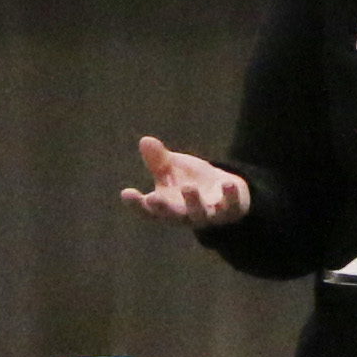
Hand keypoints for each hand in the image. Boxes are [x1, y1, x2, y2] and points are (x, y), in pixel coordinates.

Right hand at [122, 136, 250, 228]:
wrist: (226, 193)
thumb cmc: (191, 181)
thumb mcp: (172, 170)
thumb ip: (159, 160)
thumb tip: (145, 141)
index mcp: (167, 207)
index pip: (148, 210)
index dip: (136, 204)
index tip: (126, 193)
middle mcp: (185, 215)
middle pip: (172, 215)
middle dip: (163, 208)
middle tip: (154, 198)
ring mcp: (208, 215)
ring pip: (200, 213)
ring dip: (194, 202)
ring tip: (189, 187)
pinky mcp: (230, 211)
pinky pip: (230, 206)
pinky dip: (230, 196)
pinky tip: (228, 183)